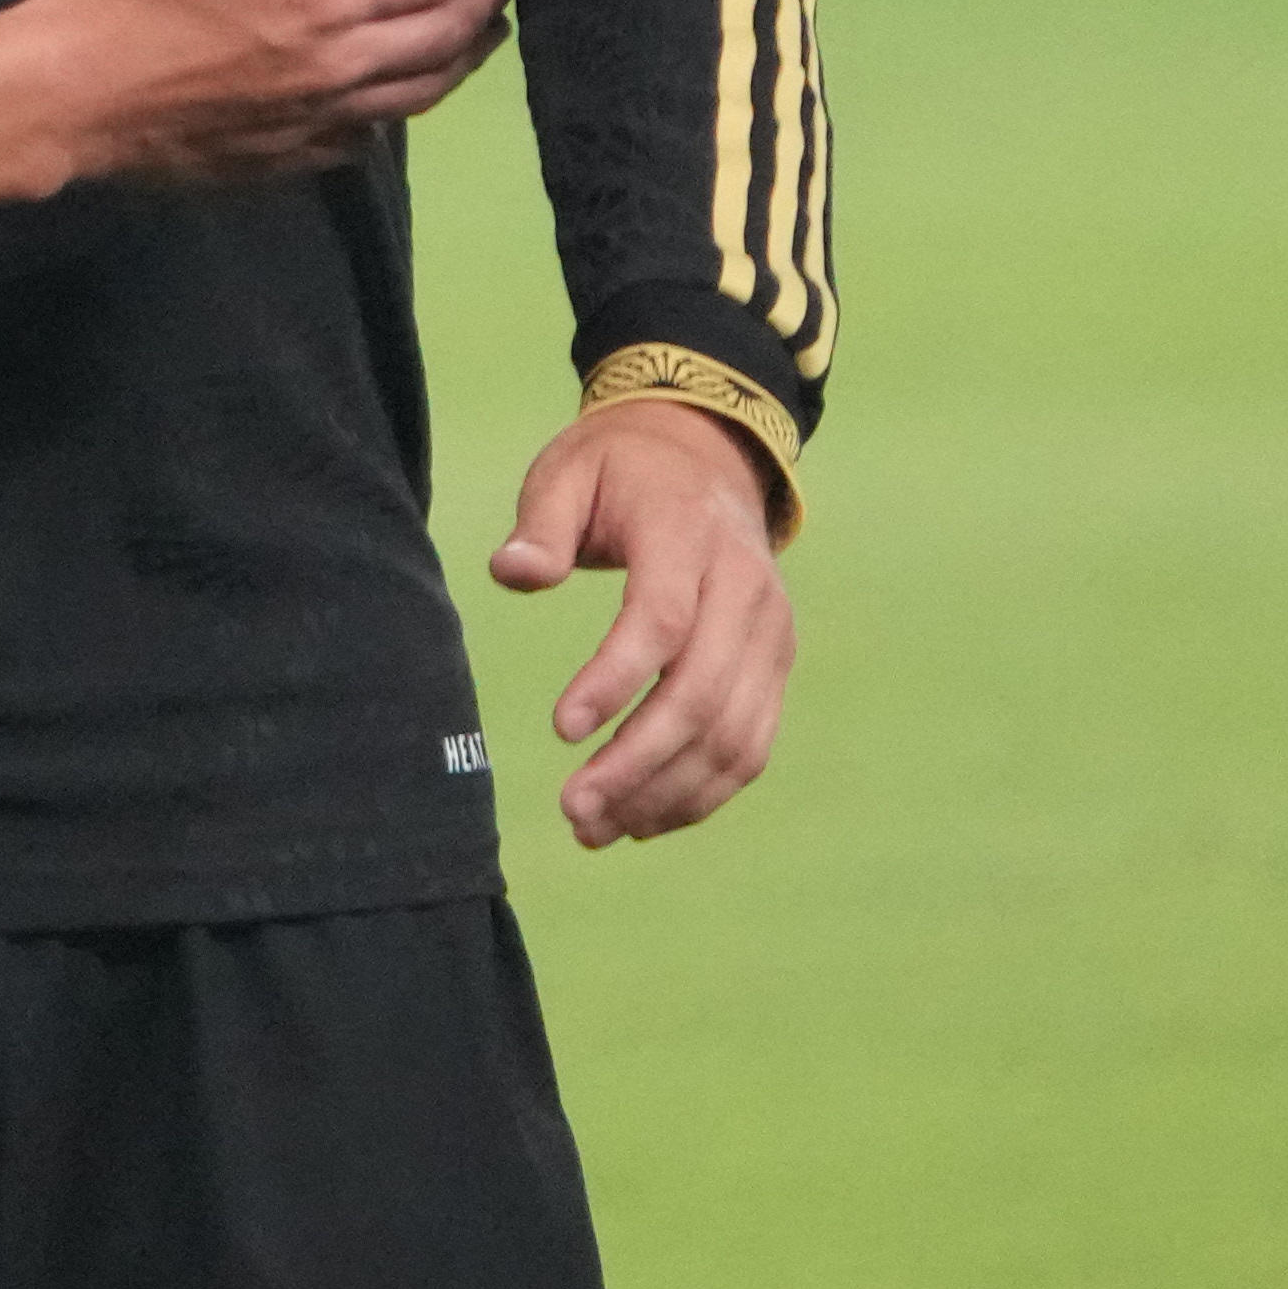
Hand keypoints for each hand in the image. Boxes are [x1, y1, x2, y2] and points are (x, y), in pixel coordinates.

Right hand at [26, 0, 512, 180]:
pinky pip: (372, 135)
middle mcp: (340, 66)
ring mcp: (318, 120)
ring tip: (484, 36)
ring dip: (463, 60)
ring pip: (420, 94)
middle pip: (443, 37)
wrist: (65, 97)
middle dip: (486, 2)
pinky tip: (399, 96)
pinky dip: (404, 108)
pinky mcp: (289, 157)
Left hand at [494, 399, 795, 847]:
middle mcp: (746, 592)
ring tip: (596, 830)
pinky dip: (703, 792)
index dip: (615, 680)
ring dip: (667, 794)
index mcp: (689, 537)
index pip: (662, 620)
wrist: (706, 459)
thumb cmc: (620, 470)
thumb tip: (511, 573)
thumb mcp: (568, 470)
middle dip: (638, 763)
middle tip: (573, 811)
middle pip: (702, 694)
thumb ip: (539, 524)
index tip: (560, 731)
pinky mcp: (776, 668)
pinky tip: (644, 819)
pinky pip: (751, 745)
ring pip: (734, 735)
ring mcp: (771, 635)